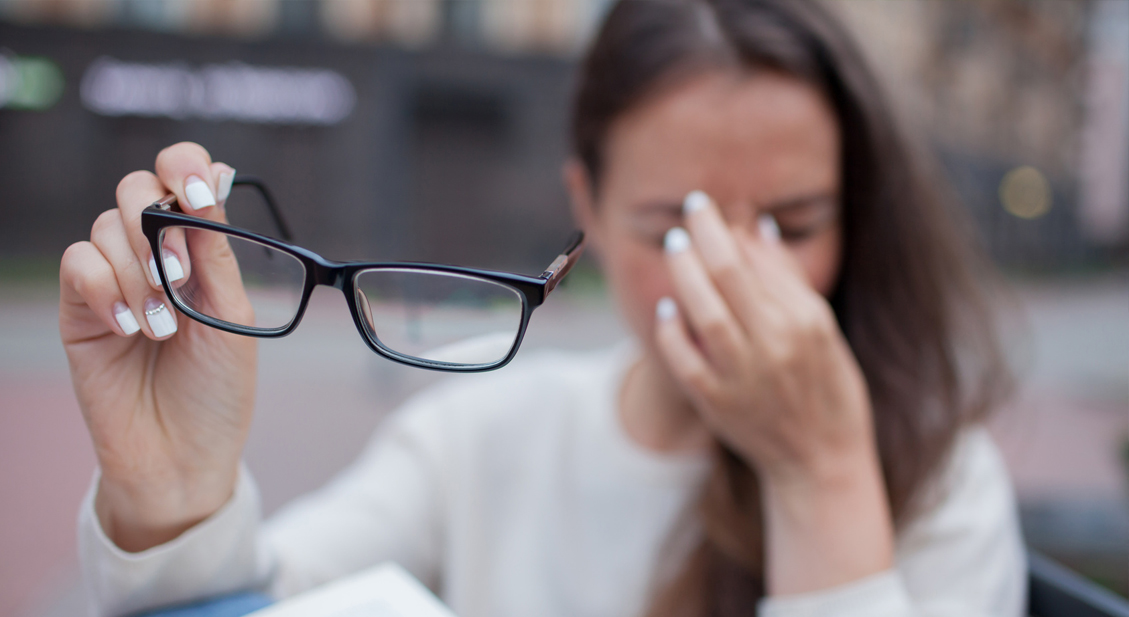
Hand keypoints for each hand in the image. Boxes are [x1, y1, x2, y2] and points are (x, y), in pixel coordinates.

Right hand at [60, 143, 254, 551]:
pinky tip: (129, 328)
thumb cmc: (217, 392)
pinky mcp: (80, 309)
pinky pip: (78, 264)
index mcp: (201, 251)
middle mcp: (155, 256)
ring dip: (138, 271)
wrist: (182, 457)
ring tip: (161, 329)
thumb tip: (211, 186)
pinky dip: (105, 288)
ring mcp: (115, 280)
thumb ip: (215, 255)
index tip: (198, 190)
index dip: (186, 167)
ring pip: (107, 226)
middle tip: (177, 278)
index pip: (184, 180)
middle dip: (157, 225)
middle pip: (135, 189)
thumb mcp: (232, 318)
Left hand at [654, 191, 893, 593]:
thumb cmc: (826, 386)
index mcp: (804, 322)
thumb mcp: (823, 328)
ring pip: (705, 314)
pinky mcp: (718, 404)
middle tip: (687, 214)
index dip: (723, 230)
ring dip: (684, 275)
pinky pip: (685, 361)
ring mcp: (744, 377)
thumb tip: (757, 227)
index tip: (705, 207)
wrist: (821, 460)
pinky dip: (671, 333)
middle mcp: (775, 346)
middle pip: (728, 278)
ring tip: (675, 246)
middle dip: (702, 238)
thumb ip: (787, 279)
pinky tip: (667, 309)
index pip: (753, 262)